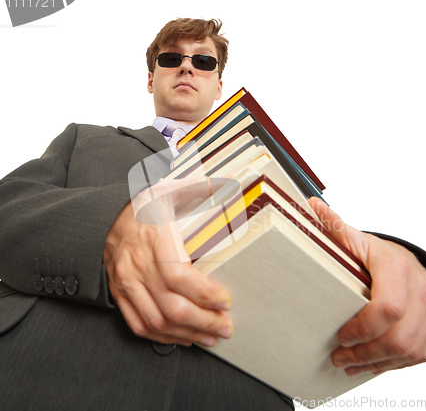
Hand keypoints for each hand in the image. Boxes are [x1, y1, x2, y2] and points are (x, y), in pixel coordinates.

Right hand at [104, 177, 233, 346]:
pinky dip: (163, 336)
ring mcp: (126, 282)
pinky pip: (139, 324)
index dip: (204, 294)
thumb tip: (223, 184)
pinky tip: (183, 336)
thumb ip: (196, 190)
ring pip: (157, 320)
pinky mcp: (119, 294)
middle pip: (171, 305)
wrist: (104, 218)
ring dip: (187, 333)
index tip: (225, 301)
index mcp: (152, 238)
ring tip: (210, 336)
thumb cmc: (143, 207)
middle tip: (225, 327)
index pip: (177, 275)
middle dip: (203, 321)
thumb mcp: (168, 191)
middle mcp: (136, 264)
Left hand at [308, 197, 425, 375]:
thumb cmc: (382, 255)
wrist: (414, 264)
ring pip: (409, 350)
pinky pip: (419, 355)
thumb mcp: (360, 240)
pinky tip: (373, 365)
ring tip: (351, 364)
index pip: (387, 307)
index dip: (363, 328)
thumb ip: (336, 227)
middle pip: (398, 336)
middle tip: (339, 358)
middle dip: (365, 353)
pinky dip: (394, 364)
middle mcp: (422, 289)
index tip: (341, 336)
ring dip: (377, 363)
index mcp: (398, 267)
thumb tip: (312, 205)